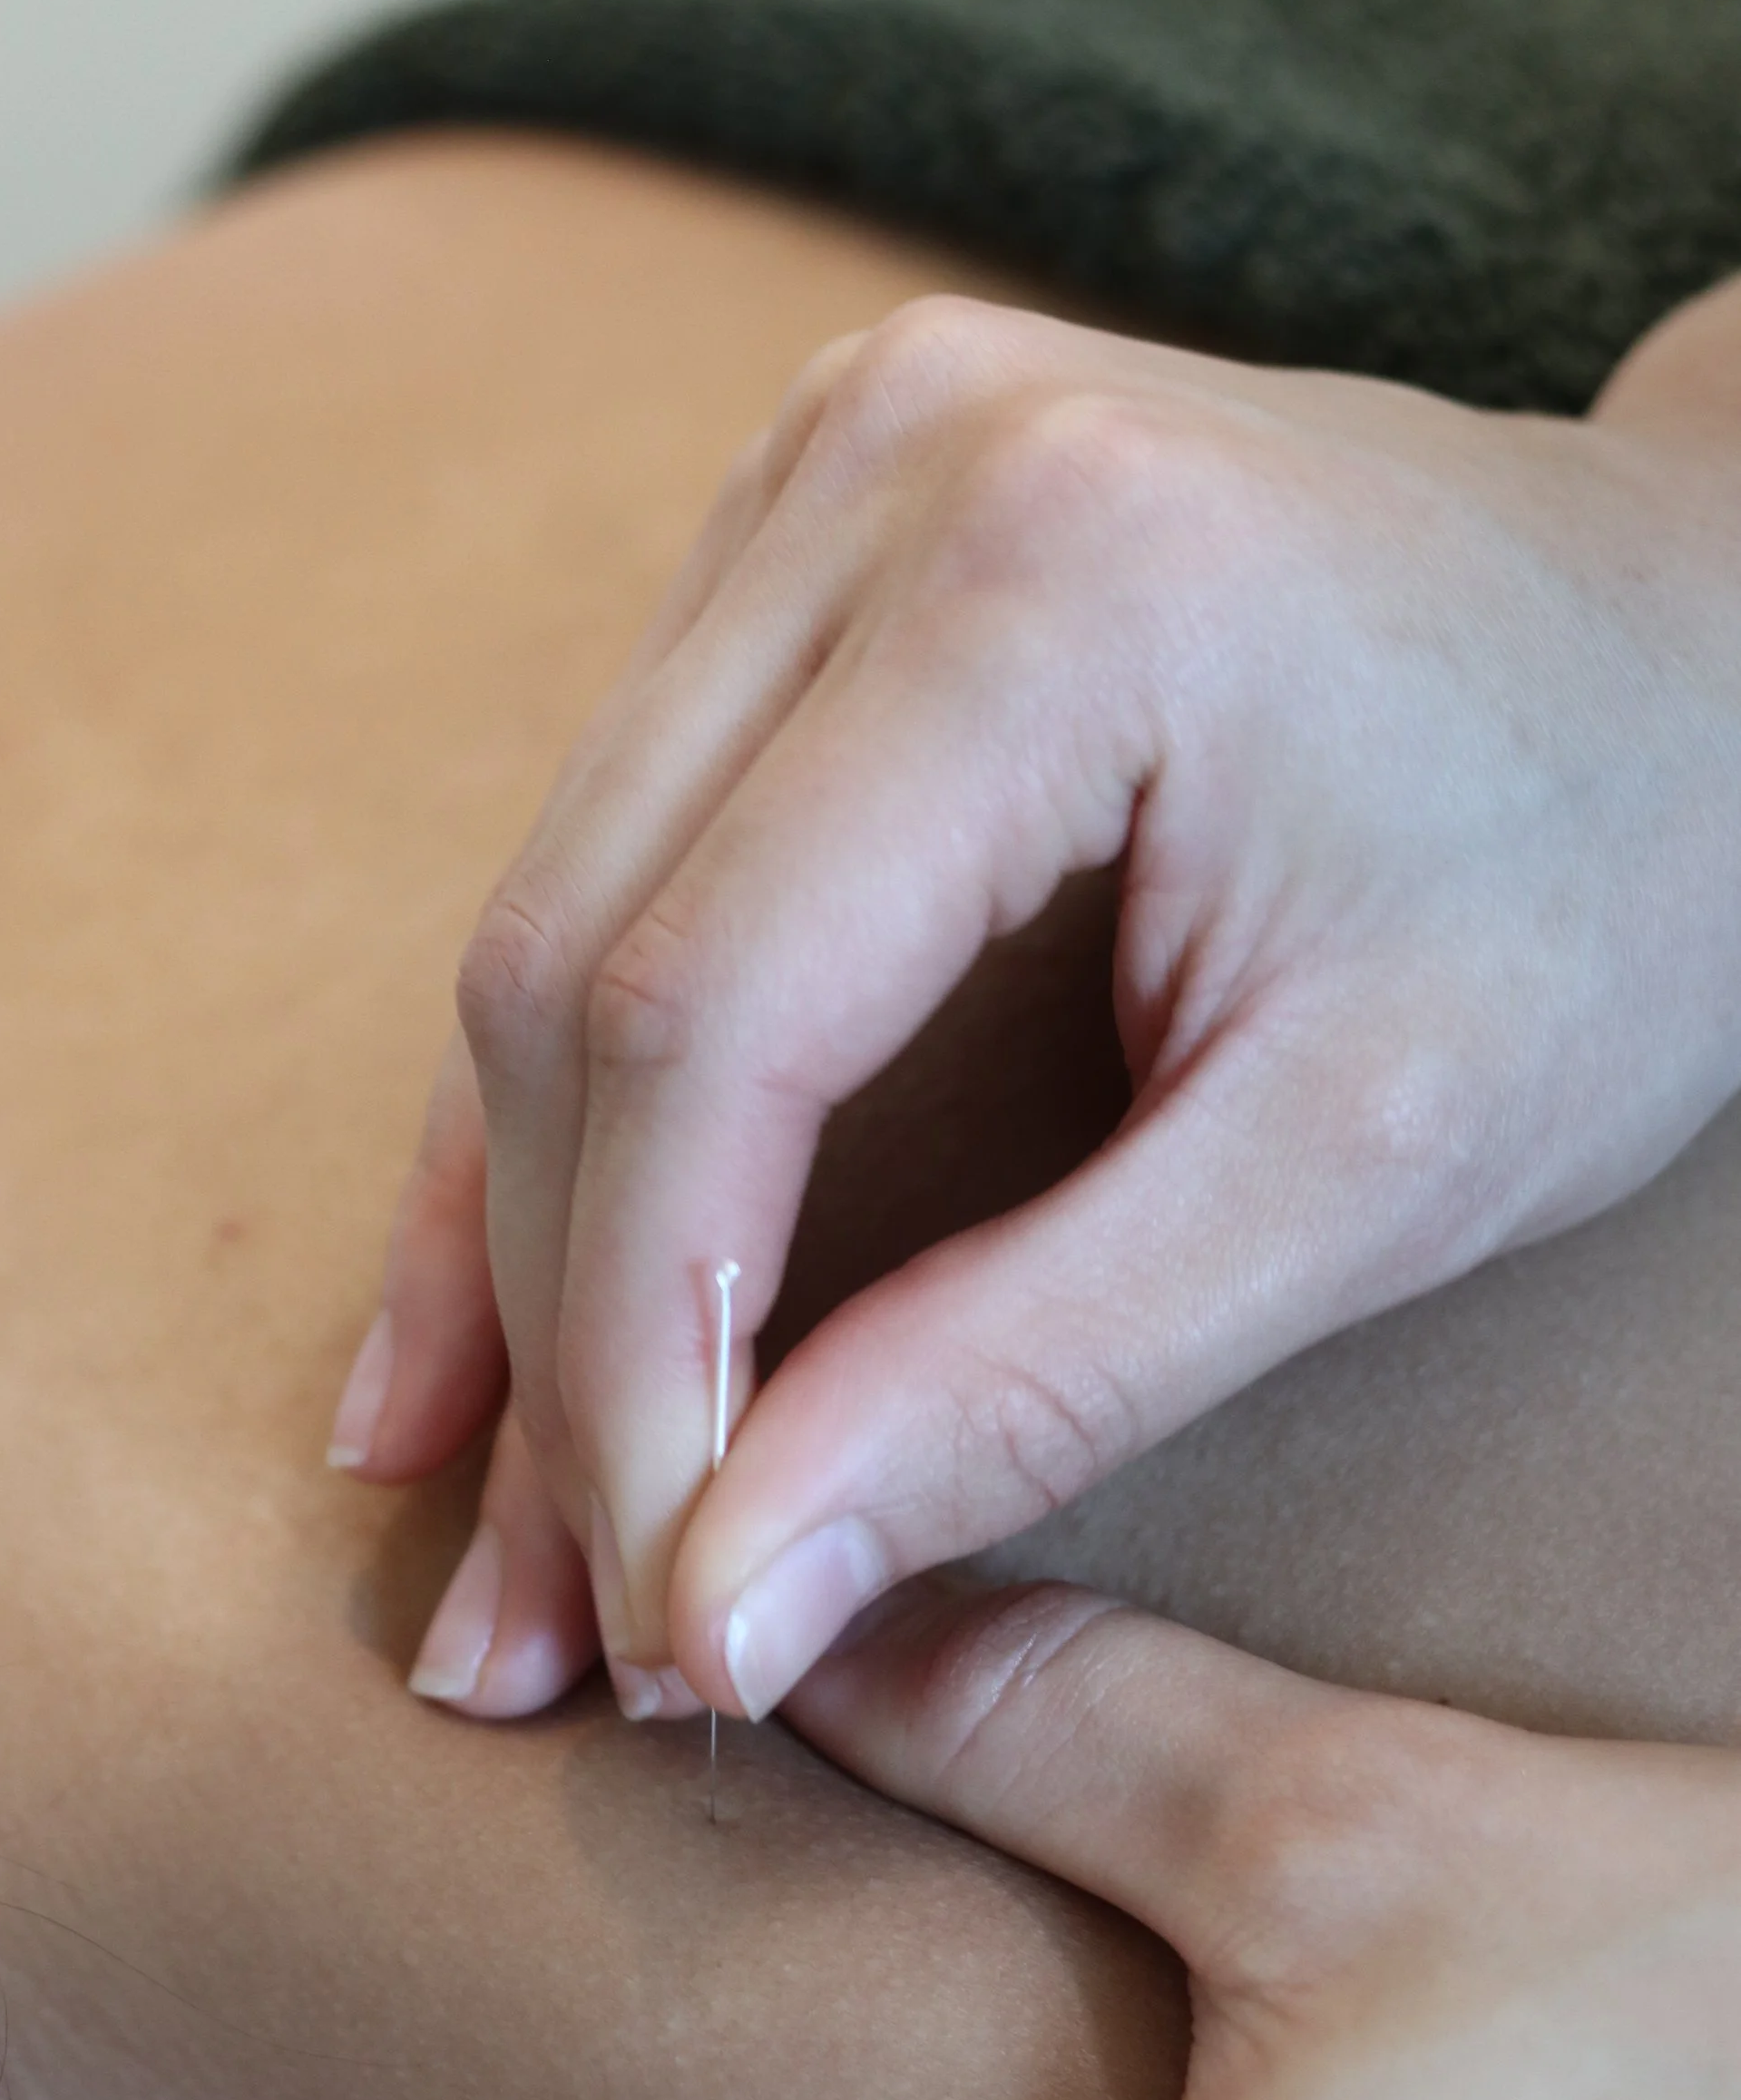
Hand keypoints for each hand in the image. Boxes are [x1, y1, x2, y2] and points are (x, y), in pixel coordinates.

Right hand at [338, 278, 1740, 1714]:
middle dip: (555, 1330)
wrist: (1705, 634)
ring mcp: (820, 468)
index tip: (652, 1622)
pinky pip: (617, 848)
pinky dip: (581, 1098)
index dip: (634, 1352)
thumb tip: (718, 1608)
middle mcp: (880, 460)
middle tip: (542, 1638)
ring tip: (480, 1519)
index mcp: (1050, 576)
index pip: (706, 1011)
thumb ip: (1028, 1377)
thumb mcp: (1367, 1165)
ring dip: (519, 1235)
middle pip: (578, 962)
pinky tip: (496, 1302)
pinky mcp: (801, 530)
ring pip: (555, 910)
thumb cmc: (1611, 884)